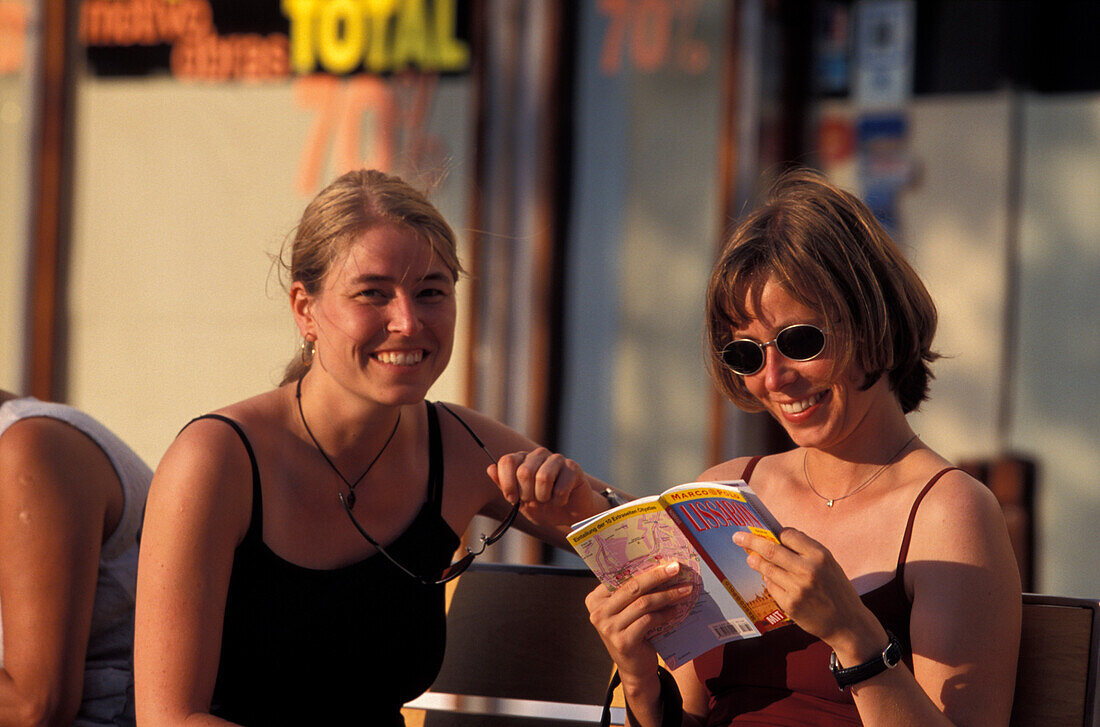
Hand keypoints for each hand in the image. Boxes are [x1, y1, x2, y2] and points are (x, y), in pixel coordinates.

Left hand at [489, 447, 601, 525]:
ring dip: (543, 497)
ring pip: (543, 477)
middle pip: (524, 471)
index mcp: (523, 460)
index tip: (513, 499)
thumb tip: (490, 468)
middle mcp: (539, 455)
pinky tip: (561, 500)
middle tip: (534, 500)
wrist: (569, 515)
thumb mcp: (519, 501)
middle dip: (527, 494)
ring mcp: (557, 459)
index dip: (507, 483)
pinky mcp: (573, 468)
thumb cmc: (543, 506)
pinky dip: (558, 500)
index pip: (507, 461)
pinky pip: (561, 486)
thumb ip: (504, 485)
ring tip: (547, 500)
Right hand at [586, 561, 693, 680]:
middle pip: (633, 587)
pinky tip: (676, 611)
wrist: (634, 668)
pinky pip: (648, 620)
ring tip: (684, 590)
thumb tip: (658, 566)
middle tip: (676, 568)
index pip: (620, 578)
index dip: (643, 568)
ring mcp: (608, 629)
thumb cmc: (632, 631)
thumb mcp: (626, 610)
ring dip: (667, 595)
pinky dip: (665, 614)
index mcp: (594, 599)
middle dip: (657, 575)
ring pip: (643, 603)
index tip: (663, 561)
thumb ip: (632, 592)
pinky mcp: (623, 642)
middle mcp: (597, 613)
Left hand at [733, 528, 869, 645]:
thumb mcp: (829, 563)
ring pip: (767, 569)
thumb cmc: (836, 589)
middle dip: (751, 541)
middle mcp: (808, 570)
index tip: (766, 532)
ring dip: (755, 561)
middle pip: (770, 550)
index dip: (776, 534)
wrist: (847, 622)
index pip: (787, 535)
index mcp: (820, 555)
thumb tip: (777, 537)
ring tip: (750, 559)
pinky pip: (771, 587)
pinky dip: (768, 580)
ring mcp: (798, 588)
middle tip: (737, 537)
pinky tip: (769, 579)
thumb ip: (806, 550)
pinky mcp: (790, 604)